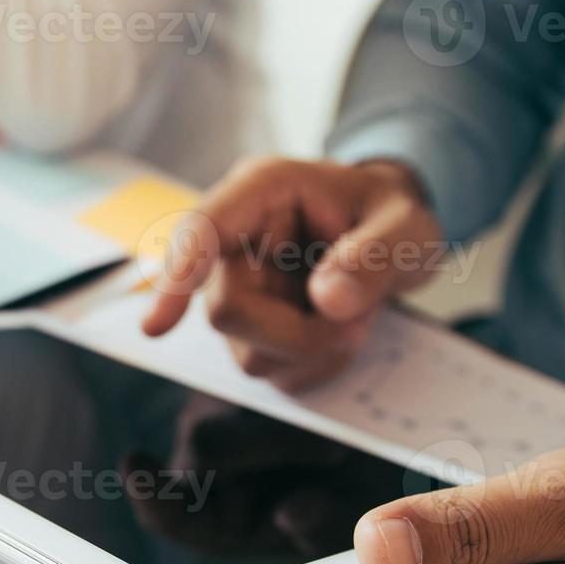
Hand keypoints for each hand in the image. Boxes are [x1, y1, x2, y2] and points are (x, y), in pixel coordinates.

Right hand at [141, 157, 443, 389]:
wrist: (387, 233)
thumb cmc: (389, 214)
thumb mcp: (409, 224)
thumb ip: (378, 254)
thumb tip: (327, 300)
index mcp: (262, 191)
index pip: (202, 231)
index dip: (175, 278)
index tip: (155, 329)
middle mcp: (235, 240)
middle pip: (226, 311)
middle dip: (297, 333)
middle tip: (358, 319)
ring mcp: (235, 288)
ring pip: (247, 352)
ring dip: (311, 351)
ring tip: (353, 316)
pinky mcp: (247, 328)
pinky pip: (269, 372)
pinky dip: (312, 366)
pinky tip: (336, 332)